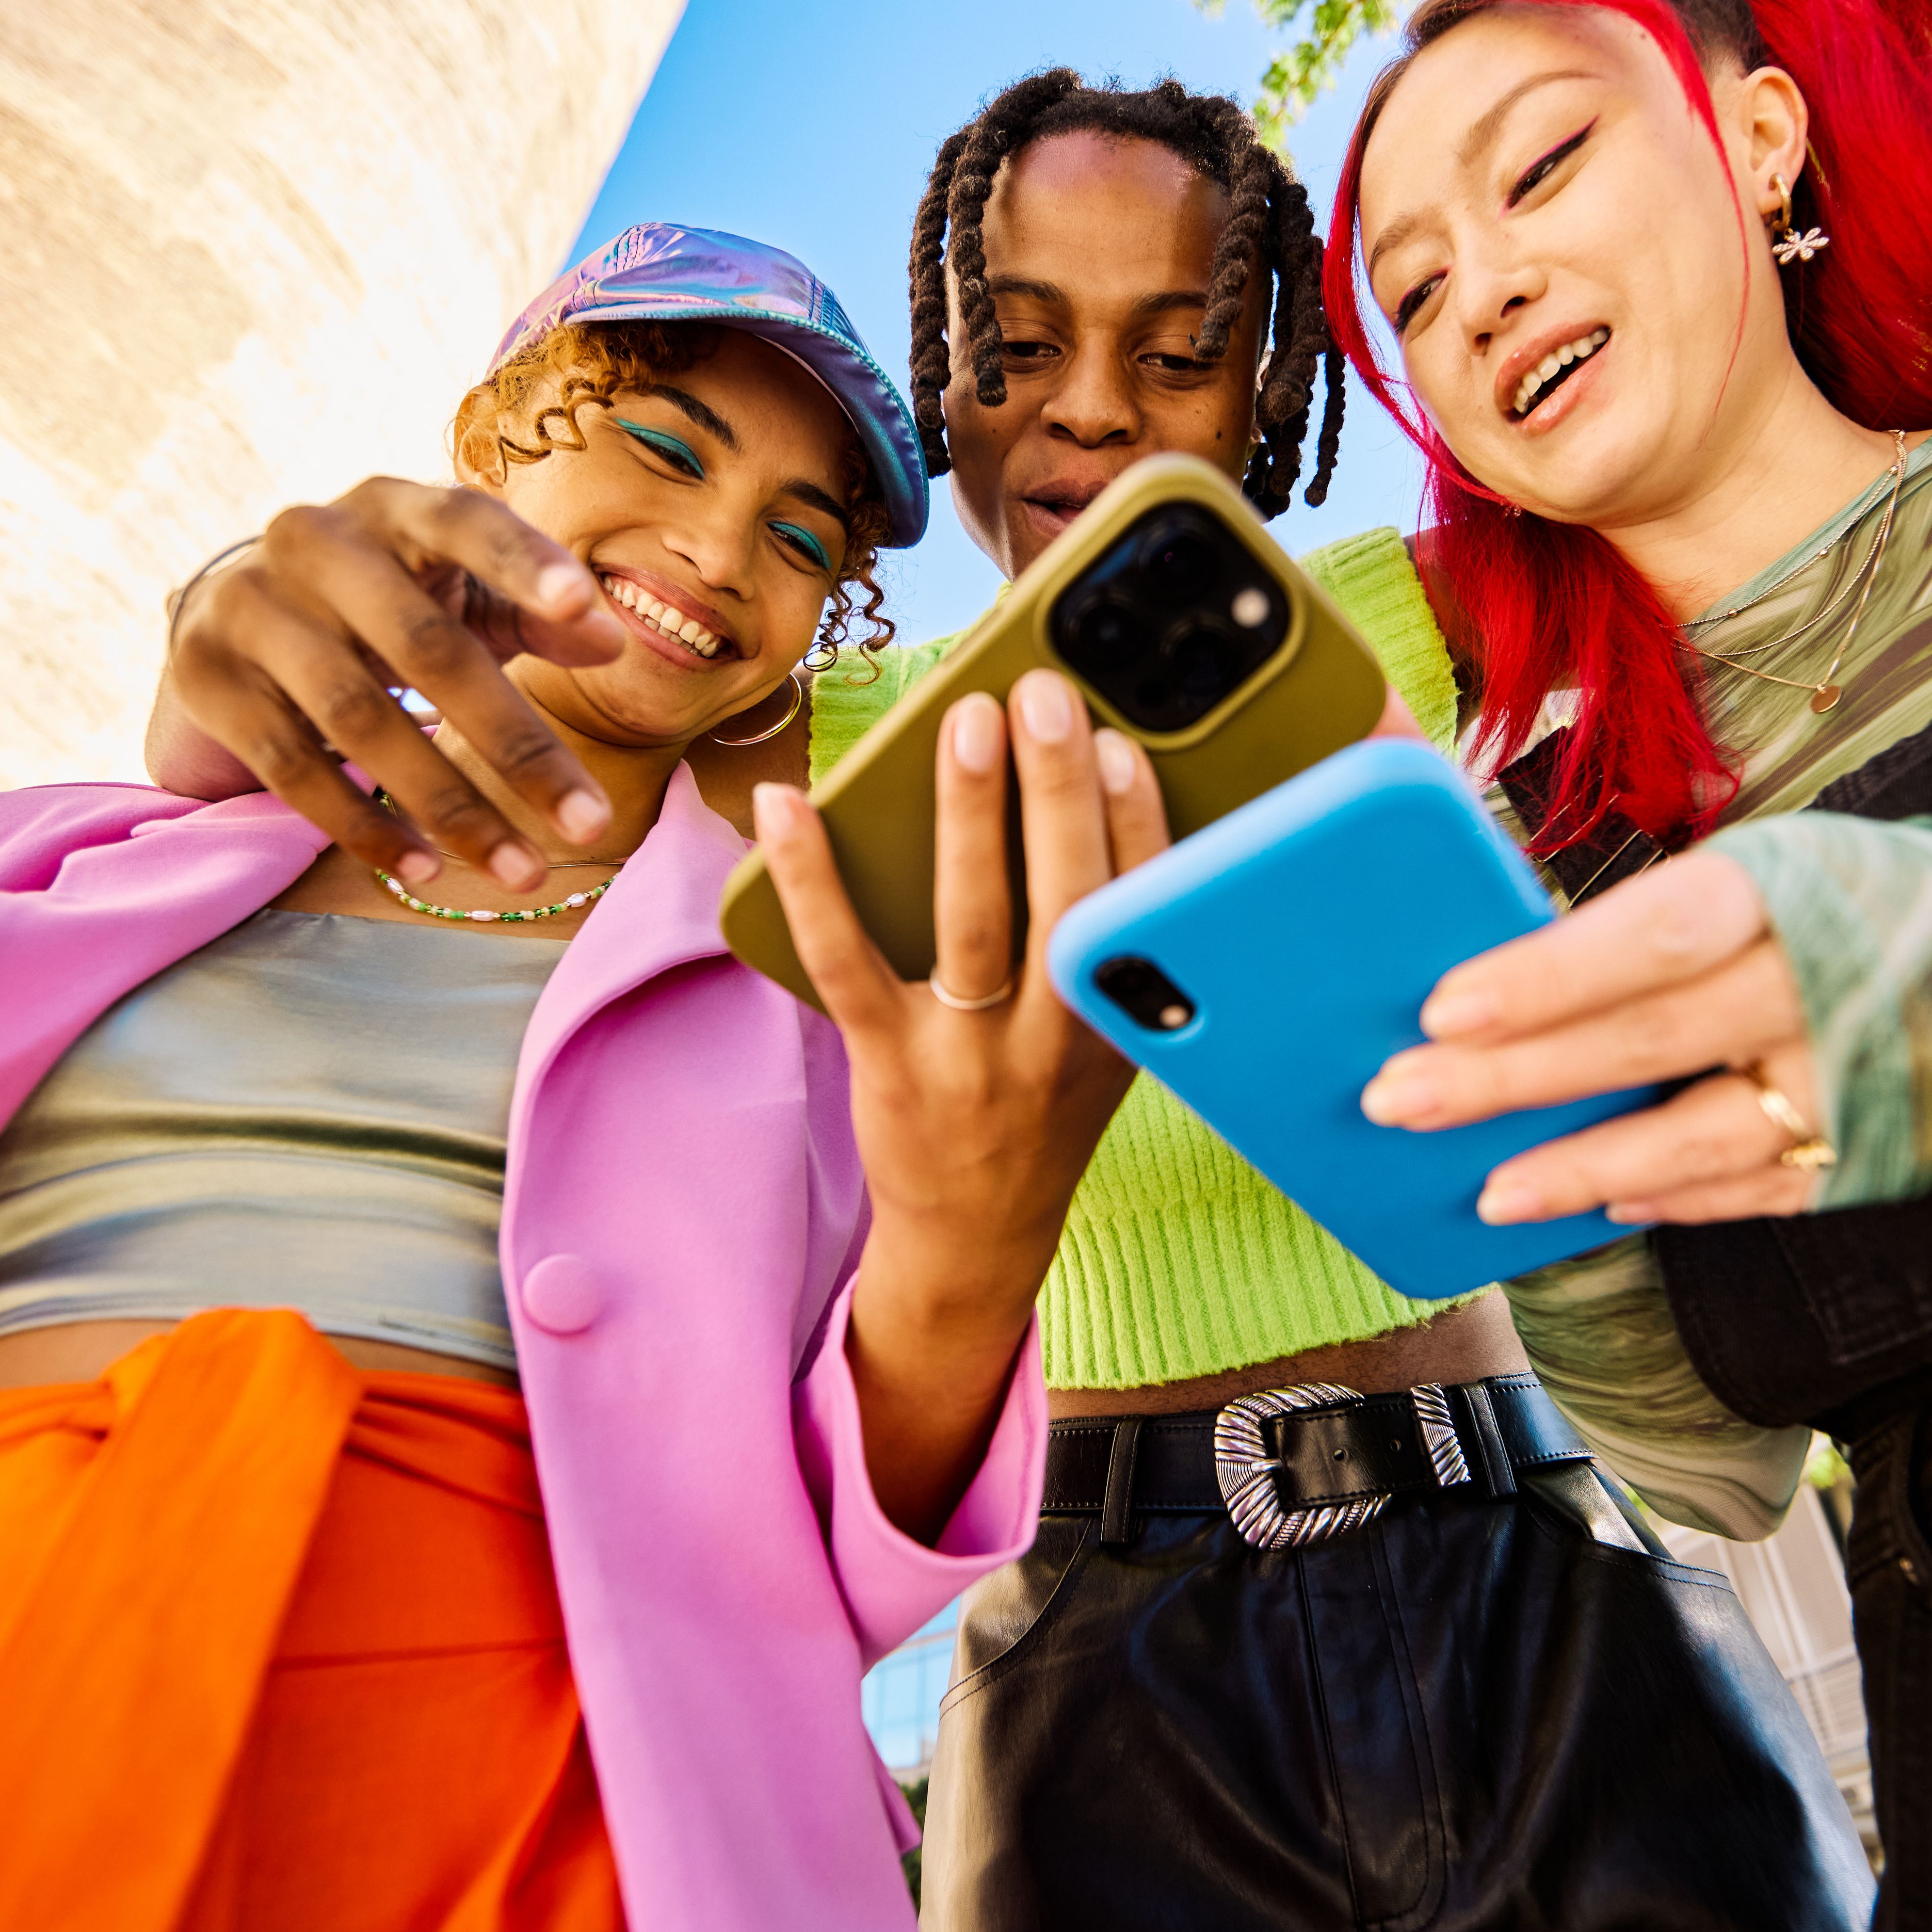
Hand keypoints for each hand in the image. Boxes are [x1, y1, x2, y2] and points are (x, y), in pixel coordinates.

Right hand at [149, 479, 628, 890]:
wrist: (235, 606)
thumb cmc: (386, 599)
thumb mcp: (461, 593)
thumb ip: (535, 612)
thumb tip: (612, 639)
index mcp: (394, 507)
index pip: (464, 522)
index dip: (524, 561)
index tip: (584, 607)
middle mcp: (316, 542)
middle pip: (426, 648)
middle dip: (516, 745)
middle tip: (591, 823)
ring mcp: (253, 608)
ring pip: (360, 718)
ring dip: (450, 806)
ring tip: (521, 869)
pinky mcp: (210, 677)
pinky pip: (294, 766)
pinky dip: (363, 824)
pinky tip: (426, 868)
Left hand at [755, 667, 1169, 1536]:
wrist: (980, 1236)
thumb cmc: (1048, 1104)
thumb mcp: (1112, 1037)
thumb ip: (1117, 944)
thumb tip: (1096, 792)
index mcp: (1125, 1023)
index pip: (1141, 904)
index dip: (1136, 820)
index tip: (1122, 743)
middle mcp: (1057, 1039)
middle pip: (1066, 898)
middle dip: (1058, 790)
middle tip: (1043, 695)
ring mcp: (971, 1054)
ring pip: (972, 919)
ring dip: (969, 813)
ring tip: (965, 722)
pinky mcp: (889, 1061)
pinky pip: (846, 959)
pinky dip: (814, 878)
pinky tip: (790, 805)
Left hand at [1358, 850, 1827, 1228]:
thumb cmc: (1842, 897)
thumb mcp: (1762, 868)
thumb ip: (1648, 922)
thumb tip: (1493, 971)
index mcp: (1783, 887)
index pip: (1651, 933)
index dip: (1546, 976)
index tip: (1443, 1007)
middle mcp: (1824, 982)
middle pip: (1650, 1040)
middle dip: (1515, 1079)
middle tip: (1402, 1099)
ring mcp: (1855, 1079)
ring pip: (1701, 1139)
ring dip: (1584, 1170)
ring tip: (1489, 1191)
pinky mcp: (1877, 1152)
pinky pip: (1758, 1191)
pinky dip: (1675, 1202)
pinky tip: (1599, 1206)